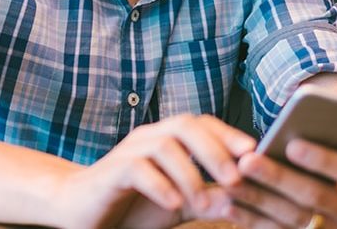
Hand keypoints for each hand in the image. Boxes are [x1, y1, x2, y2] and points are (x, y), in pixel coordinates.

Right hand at [52, 114, 255, 228]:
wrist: (81, 213)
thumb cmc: (132, 206)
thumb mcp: (178, 203)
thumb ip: (207, 197)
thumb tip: (245, 197)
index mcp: (167, 139)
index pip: (202, 123)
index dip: (229, 134)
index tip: (255, 152)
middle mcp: (148, 137)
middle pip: (186, 125)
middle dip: (215, 150)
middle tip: (237, 178)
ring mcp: (128, 152)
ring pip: (165, 146)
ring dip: (190, 174)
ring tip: (206, 201)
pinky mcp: (111, 172)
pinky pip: (137, 169)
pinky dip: (160, 185)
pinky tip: (174, 204)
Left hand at [215, 139, 336, 228]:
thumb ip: (333, 140)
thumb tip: (291, 131)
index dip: (323, 159)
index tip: (292, 144)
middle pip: (317, 198)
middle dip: (279, 179)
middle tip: (247, 162)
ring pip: (296, 222)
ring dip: (259, 202)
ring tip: (231, 183)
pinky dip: (254, 222)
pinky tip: (230, 207)